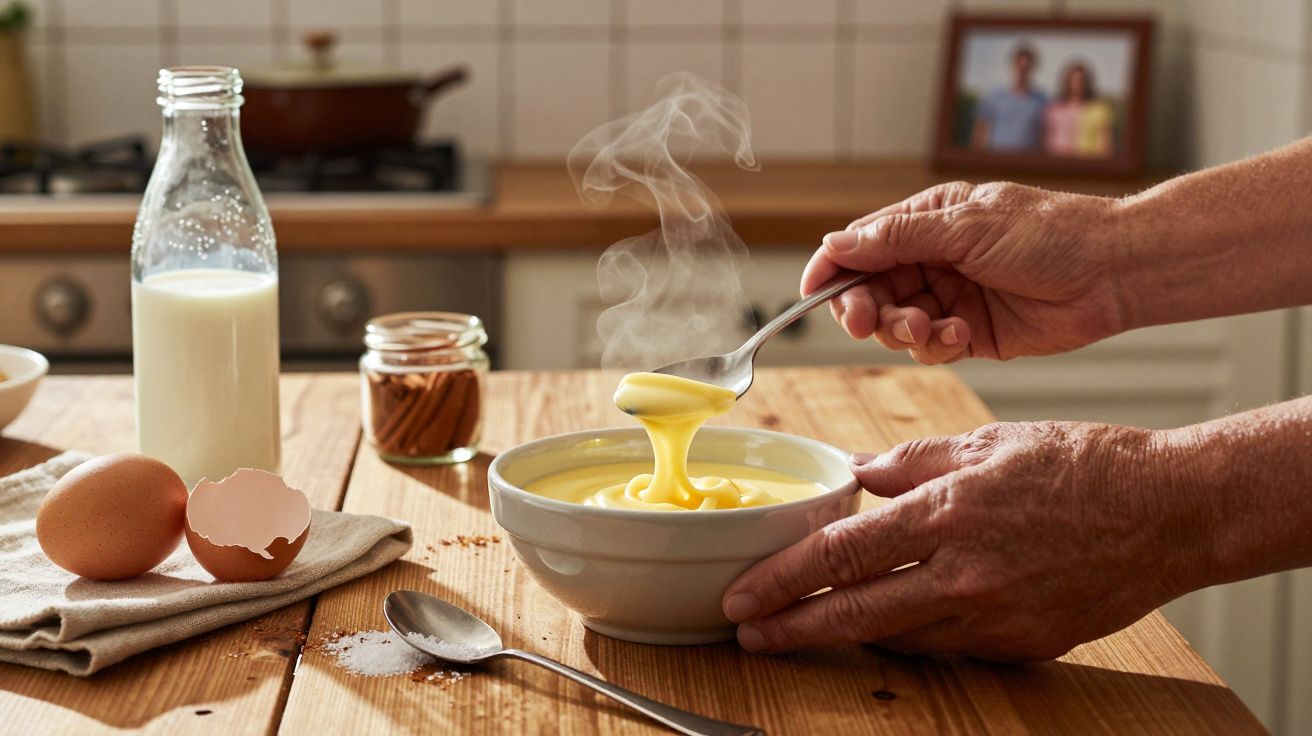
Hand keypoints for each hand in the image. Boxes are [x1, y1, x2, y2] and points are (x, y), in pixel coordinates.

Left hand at [721, 421, 1209, 661]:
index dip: (784, 579)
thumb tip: (856, 471)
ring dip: (846, 631)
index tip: (743, 595)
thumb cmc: (1083, 465)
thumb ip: (913, 460)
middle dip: (791, 628)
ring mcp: (996, 615)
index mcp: (950, 511)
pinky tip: (889, 619)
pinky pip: (948, 645)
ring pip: (897, 635)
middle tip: (747, 632)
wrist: (1169, 512)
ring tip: (804, 624)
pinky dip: (911, 632)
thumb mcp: (989, 442)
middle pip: (856, 612)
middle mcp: (966, 572)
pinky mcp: (1022, 643)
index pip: (843, 554)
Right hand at [802, 181, 1125, 363]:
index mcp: (926, 222)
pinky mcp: (970, 333)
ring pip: (896, 324)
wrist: (1114, 272)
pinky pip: (931, 347)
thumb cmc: (1051, 233)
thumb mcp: (966, 227)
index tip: (811, 294)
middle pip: (870, 291)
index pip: (859, 246)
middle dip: (866, 309)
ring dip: (904, 330)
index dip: (831, 269)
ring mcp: (950, 297)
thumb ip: (896, 240)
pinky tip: (962, 335)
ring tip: (934, 328)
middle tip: (871, 323)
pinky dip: (938, 345)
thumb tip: (835, 243)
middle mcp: (932, 259)